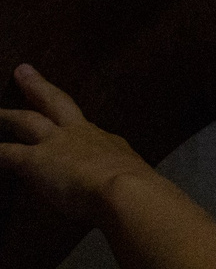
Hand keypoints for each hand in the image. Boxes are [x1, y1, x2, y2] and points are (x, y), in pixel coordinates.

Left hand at [0, 64, 159, 226]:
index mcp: (109, 144)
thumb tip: (149, 197)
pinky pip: (5, 153)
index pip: (90, 132)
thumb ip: (136, 186)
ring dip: (7, 115)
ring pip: (26, 121)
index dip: (79, 129)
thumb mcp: (142, 183)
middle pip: (56, 104)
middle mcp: (82, 135)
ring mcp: (55, 145)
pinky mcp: (33, 160)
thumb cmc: (143, 191)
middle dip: (39, 88)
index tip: (75, 126)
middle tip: (22, 70)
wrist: (128, 192)